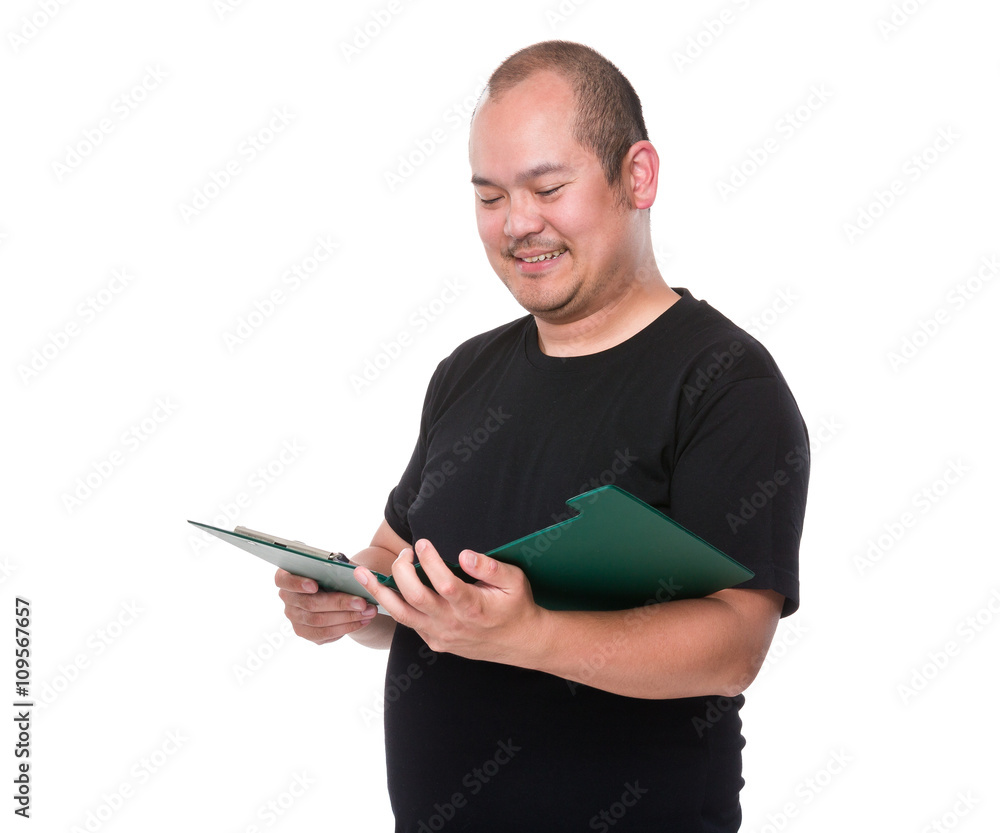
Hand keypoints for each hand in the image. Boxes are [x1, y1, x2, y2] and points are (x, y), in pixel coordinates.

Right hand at [275, 568, 377, 644]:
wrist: (334, 588)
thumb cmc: (331, 571)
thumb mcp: (335, 564)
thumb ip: (339, 566)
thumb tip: (355, 572)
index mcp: (287, 576)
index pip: (284, 580)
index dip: (297, 584)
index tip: (314, 585)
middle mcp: (287, 598)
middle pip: (310, 604)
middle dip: (339, 603)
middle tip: (361, 602)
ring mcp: (294, 617)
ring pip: (319, 621)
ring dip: (347, 617)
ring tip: (368, 611)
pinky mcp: (305, 632)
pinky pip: (325, 634)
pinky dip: (346, 627)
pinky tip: (362, 620)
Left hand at [354, 539, 545, 664]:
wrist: (520, 642)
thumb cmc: (516, 606)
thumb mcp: (515, 581)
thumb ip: (490, 567)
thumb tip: (464, 555)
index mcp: (473, 607)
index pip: (444, 583)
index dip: (430, 561)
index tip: (422, 543)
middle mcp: (453, 623)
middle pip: (415, 598)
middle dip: (402, 570)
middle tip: (406, 552)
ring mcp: (441, 635)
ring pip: (402, 614)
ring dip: (380, 592)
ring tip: (362, 574)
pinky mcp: (435, 641)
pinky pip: (409, 622)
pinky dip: (394, 606)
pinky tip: (383, 589)